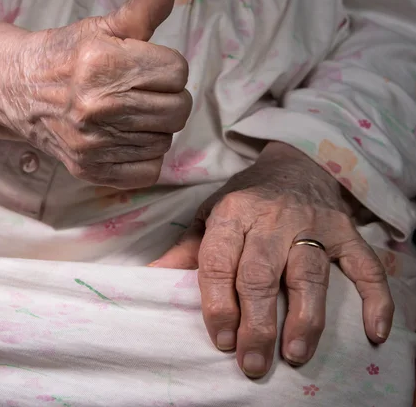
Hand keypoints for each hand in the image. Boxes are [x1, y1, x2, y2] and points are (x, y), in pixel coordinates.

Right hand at [0, 0, 190, 187]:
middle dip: (166, 97)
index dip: (167, 67)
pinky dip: (144, 156)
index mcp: (105, 64)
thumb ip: (142, 9)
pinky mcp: (92, 169)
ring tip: (128, 112)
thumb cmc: (66, 55)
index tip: (146, 66)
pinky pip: (149, 170)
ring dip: (154, 127)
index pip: (178, 71)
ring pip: (165, 140)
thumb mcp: (102, 27)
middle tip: (141, 90)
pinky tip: (124, 137)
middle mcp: (100, 106)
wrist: (20, 92)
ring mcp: (95, 143)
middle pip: (178, 109)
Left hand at [151, 142, 393, 377]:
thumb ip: (187, 249)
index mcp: (233, 213)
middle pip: (261, 273)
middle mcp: (272, 217)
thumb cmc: (248, 197)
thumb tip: (151, 279)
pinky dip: (375, 299)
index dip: (217, 303)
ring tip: (294, 354)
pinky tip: (373, 333)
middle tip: (252, 362)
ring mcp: (313, 223)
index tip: (220, 339)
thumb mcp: (211, 214)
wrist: (295, 163)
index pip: (219, 261)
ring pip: (308, 273)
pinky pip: (365, 265)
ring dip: (304, 317)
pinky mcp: (346, 231)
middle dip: (256, 322)